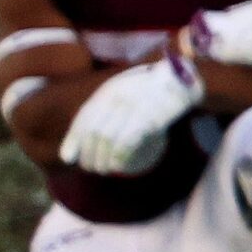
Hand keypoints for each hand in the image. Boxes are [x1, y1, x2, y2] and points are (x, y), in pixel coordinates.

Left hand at [59, 56, 202, 175]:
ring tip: (104, 169)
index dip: (73, 140)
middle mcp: (119, 96)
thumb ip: (99, 118)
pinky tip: (118, 166)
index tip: (68, 158)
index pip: (84, 118)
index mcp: (110, 90)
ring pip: (109, 139)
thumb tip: (69, 154)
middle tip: (91, 168)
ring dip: (103, 159)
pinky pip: (128, 141)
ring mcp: (135, 106)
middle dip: (89, 155)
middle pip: (95, 132)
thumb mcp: (122, 97)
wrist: (182, 81)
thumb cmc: (149, 94)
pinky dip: (119, 157)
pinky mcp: (151, 117)